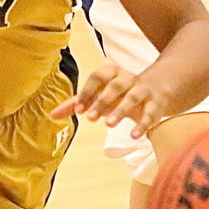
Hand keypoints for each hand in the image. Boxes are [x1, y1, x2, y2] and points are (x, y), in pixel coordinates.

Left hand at [50, 62, 167, 137]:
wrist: (155, 89)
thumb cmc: (119, 93)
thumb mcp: (98, 95)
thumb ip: (77, 104)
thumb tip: (53, 114)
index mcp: (112, 72)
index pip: (98, 77)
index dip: (87, 92)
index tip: (78, 110)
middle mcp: (128, 78)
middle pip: (115, 86)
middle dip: (102, 101)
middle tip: (90, 118)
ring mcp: (143, 90)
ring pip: (132, 97)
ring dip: (120, 110)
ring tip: (108, 125)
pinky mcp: (155, 104)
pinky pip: (150, 113)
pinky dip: (143, 124)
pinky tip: (134, 136)